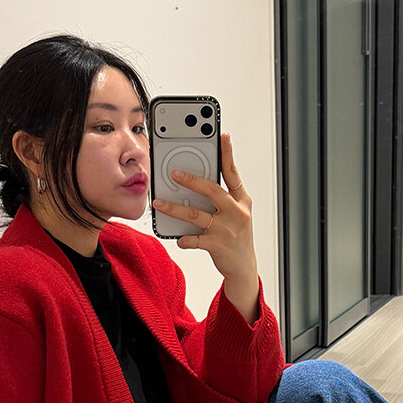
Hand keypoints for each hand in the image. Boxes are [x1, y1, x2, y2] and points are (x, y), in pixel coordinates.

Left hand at [152, 133, 256, 283]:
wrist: (244, 266)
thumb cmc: (236, 235)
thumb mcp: (236, 212)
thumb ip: (222, 196)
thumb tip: (197, 180)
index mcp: (242, 200)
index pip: (233, 173)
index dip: (227, 154)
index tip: (223, 136)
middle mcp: (237, 212)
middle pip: (212, 190)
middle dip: (192, 180)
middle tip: (174, 173)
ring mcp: (227, 229)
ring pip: (197, 214)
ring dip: (175, 208)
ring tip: (159, 203)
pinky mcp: (218, 246)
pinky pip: (195, 239)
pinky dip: (185, 239)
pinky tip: (178, 237)